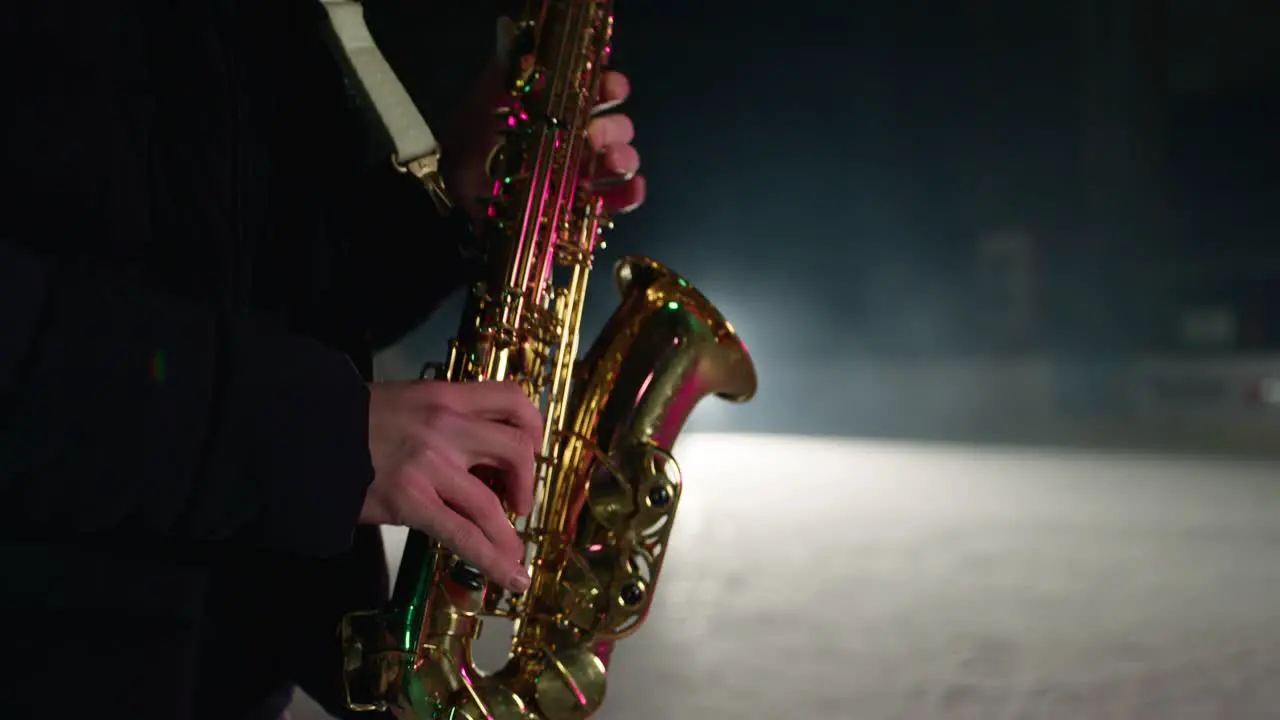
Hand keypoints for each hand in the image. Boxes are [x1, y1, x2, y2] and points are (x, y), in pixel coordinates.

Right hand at [359, 380, 541, 592]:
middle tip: (516, 502)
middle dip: (526, 482)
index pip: (511, 399)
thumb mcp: (405, 402)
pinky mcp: (411, 502)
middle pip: (516, 450)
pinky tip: (511, 577)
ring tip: (514, 553)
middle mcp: (447, 426)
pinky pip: (463, 536)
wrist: (301, 435)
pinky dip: (493, 560)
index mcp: (445, 397)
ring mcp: (431, 466)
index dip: (532, 427)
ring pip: (492, 503)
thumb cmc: (350, 421)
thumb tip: (474, 453)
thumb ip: (442, 420)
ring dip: (510, 534)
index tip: (530, 449)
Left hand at [442, 62, 645, 220]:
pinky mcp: (580, 209)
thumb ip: (504, 69)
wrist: (456, 202)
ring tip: (612, 162)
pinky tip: (630, 188)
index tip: (614, 86)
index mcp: (555, 110)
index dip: (609, 86)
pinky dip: (629, 195)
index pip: (594, 91)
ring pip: (619, 161)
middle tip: (599, 134)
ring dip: (624, 157)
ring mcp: (578, 175)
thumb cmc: (470, 149)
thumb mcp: (484, 105)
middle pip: (613, 127)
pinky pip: (616, 201)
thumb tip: (509, 25)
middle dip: (616, 127)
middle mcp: (572, 140)